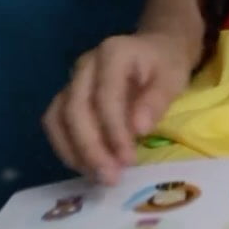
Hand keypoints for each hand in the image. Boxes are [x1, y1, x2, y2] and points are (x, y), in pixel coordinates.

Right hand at [42, 32, 191, 184]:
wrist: (155, 50)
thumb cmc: (165, 65)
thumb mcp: (173, 77)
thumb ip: (157, 100)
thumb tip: (138, 129)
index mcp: (113, 53)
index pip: (105, 96)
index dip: (114, 131)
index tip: (128, 160)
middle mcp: (86, 64)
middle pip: (75, 108)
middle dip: (91, 148)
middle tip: (111, 178)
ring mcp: (73, 79)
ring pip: (58, 117)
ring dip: (74, 151)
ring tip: (98, 176)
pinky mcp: (68, 95)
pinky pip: (55, 123)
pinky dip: (67, 148)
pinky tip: (88, 167)